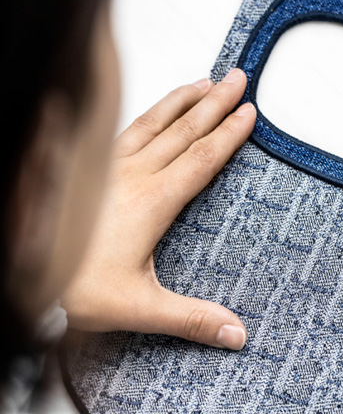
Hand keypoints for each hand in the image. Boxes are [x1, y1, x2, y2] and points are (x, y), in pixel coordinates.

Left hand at [61, 68, 255, 349]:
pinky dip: (149, 112)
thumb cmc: (75, 288)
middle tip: (236, 80)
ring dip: (183, 100)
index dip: (229, 135)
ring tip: (205, 82)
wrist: (23, 276)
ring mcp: (109, 168)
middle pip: (184, 131)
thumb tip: (237, 333)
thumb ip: (191, 318)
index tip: (249, 113)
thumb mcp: (139, 308)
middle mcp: (132, 176)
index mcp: (152, 202)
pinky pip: (126, 129)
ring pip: (153, 123)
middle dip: (214, 103)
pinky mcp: (90, 169)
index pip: (201, 159)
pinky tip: (154, 107)